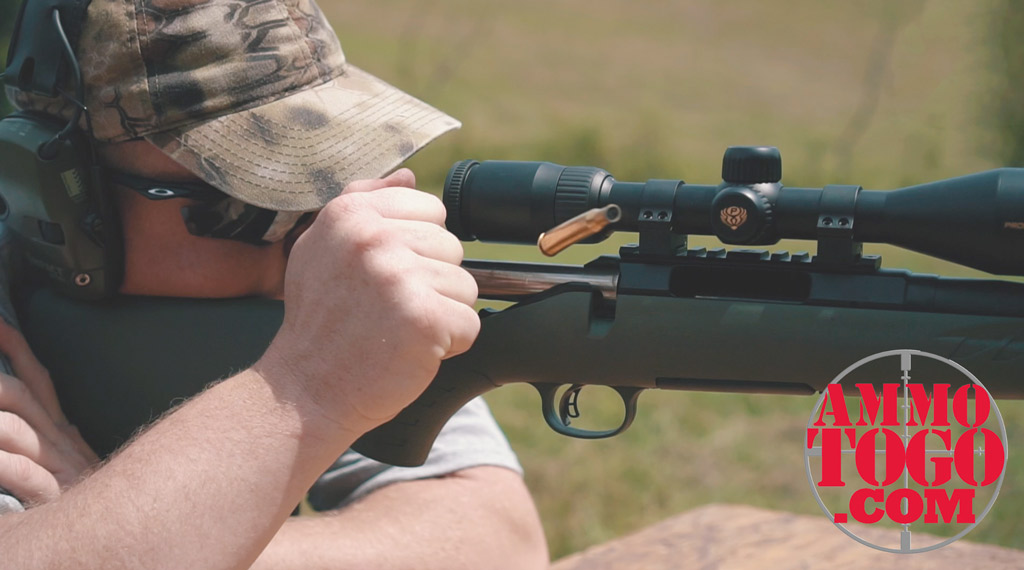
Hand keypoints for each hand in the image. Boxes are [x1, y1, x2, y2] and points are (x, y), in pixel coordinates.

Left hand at [0, 321, 97, 504]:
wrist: (129, 524)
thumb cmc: (95, 498)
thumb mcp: (76, 460)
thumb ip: (58, 436)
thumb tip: (44, 416)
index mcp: (63, 431)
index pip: (39, 381)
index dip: (18, 350)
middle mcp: (59, 443)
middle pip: (23, 397)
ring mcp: (56, 467)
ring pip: (17, 429)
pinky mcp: (53, 495)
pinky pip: (22, 473)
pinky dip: (2, 462)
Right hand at [256, 169, 479, 432]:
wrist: (305, 390)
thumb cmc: (319, 323)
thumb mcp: (320, 249)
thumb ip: (363, 203)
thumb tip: (409, 175)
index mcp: (351, 214)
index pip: (431, 209)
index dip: (419, 250)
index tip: (386, 278)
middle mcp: (374, 238)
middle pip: (452, 248)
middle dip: (431, 284)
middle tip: (387, 311)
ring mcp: (399, 276)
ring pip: (465, 286)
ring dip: (440, 315)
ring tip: (397, 330)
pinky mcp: (424, 317)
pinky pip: (470, 324)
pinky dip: (449, 345)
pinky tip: (410, 350)